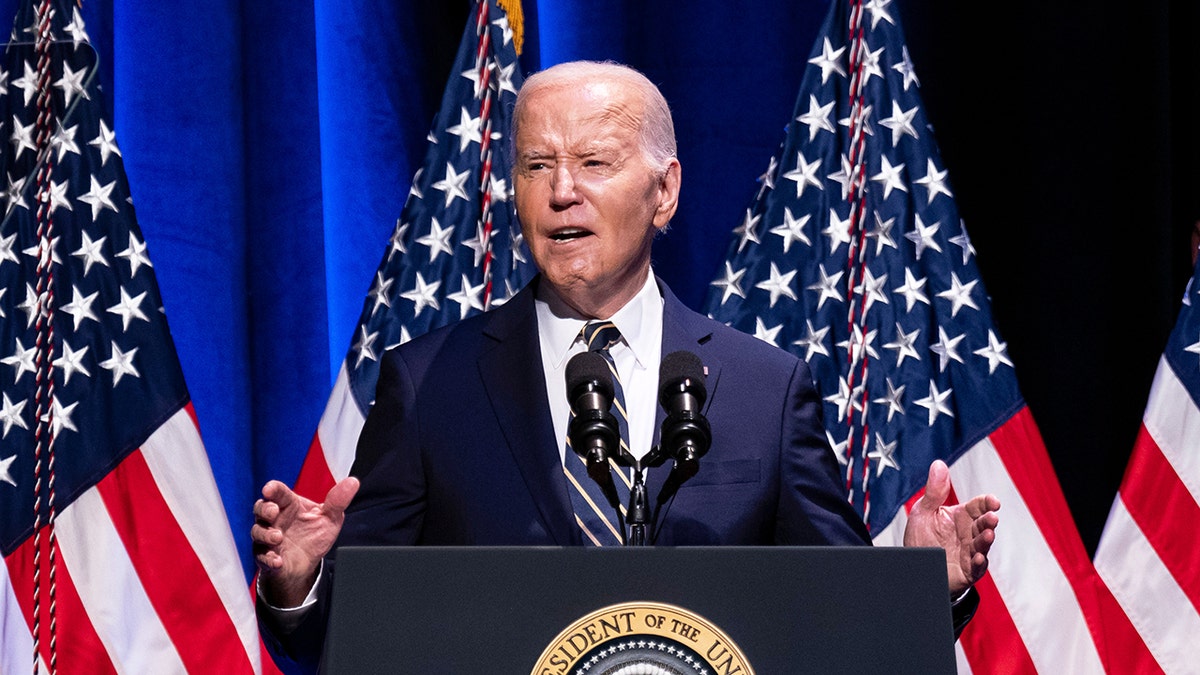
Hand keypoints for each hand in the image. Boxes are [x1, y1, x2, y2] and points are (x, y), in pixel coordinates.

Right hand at [251, 476, 359, 607]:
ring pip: (258, 531)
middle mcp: (275, 519)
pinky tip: (277, 561)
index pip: (278, 492)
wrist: (307, 563)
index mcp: (289, 505)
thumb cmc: (314, 536)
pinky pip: (261, 556)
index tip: (269, 489)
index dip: (272, 489)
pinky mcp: (265, 556)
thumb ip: (338, 501)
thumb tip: (353, 482)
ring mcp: (267, 537)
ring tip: (278, 537)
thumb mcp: (330, 518)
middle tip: (273, 512)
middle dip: (264, 509)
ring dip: (266, 534)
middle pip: (260, 508)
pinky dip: (268, 558)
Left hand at [903, 460, 999, 595]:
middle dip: (989, 521)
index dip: (987, 502)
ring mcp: (970, 552)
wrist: (915, 566)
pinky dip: (978, 562)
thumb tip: (939, 464)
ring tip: (989, 534)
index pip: (978, 506)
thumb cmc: (922, 539)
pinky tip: (977, 557)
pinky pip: (976, 567)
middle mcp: (969, 533)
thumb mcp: (924, 512)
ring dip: (987, 540)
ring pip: (983, 545)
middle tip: (992, 517)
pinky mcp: (967, 570)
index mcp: (961, 516)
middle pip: (983, 524)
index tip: (993, 501)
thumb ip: (934, 491)